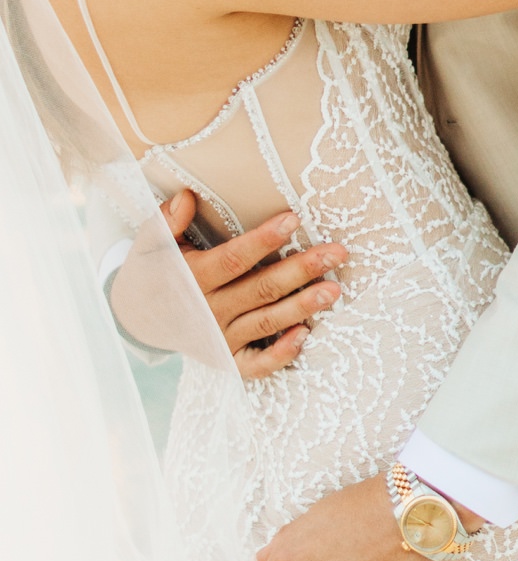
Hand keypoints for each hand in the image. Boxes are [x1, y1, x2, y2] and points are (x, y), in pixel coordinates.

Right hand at [166, 192, 348, 380]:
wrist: (137, 320)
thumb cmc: (154, 271)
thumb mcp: (152, 243)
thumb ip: (168, 221)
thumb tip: (186, 197)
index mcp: (192, 279)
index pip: (232, 259)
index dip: (263, 240)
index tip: (293, 219)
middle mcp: (209, 311)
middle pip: (261, 289)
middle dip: (300, 270)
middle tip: (336, 253)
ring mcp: (220, 339)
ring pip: (266, 322)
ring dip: (302, 307)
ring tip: (333, 290)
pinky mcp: (228, 361)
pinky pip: (257, 363)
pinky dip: (280, 354)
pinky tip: (305, 336)